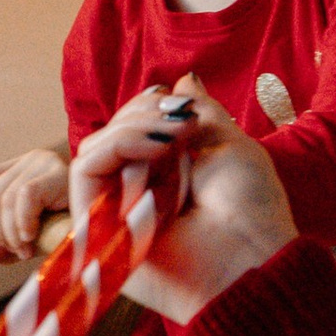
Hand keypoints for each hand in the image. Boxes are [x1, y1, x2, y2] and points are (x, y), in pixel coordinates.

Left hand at [0, 146, 70, 264]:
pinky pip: (25, 196)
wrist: (113, 224)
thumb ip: (7, 245)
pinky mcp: (60, 172)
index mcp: (22, 166)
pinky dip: (23, 222)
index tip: (3, 238)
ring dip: (10, 234)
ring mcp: (47, 162)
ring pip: (4, 199)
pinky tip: (34, 237)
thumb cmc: (75, 228)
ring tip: (28, 250)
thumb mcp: (33, 237)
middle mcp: (33, 158)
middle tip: (20, 251)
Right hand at [77, 75, 296, 322]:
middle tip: (182, 119)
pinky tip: (155, 148)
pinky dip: (116, 146)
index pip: (132, 130)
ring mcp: (115, 211)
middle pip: (110, 135)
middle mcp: (137, 193)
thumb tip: (183, 79)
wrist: (251, 256)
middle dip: (141, 113)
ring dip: (132, 127)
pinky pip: (84, 171)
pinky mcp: (97, 228)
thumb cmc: (251, 206)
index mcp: (166, 176)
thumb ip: (200, 111)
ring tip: (174, 135)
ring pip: (93, 148)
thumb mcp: (229, 143)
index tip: (181, 104)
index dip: (147, 107)